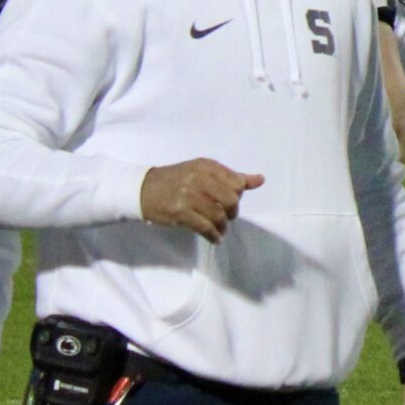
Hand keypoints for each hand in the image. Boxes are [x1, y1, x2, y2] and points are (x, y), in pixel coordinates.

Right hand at [139, 159, 264, 241]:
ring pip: (219, 215)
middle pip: (231, 200)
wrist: (143, 189)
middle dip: (232, 212)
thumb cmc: (176, 179)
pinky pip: (205, 227)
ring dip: (222, 227)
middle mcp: (198, 177)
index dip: (237, 195)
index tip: (229, 201)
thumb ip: (231, 177)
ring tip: (219, 229)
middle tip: (225, 216)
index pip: (237, 183)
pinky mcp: (180, 212)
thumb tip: (260, 180)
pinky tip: (214, 238)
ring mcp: (189, 195)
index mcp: (206, 166)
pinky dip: (214, 236)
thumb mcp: (202, 171)